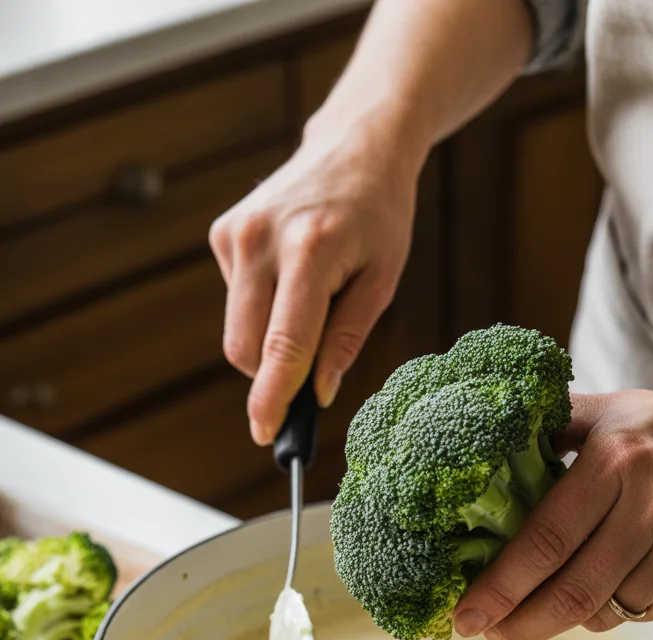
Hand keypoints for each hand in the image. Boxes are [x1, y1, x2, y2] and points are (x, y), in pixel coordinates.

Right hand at [209, 117, 420, 443]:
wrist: (355, 147)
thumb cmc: (379, 215)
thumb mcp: (382, 281)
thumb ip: (347, 340)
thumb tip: (316, 394)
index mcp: (311, 251)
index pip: (282, 344)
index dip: (271, 397)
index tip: (265, 434)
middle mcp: (262, 239)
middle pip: (244, 347)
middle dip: (271, 376)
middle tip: (309, 373)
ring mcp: (236, 234)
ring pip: (236, 330)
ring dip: (268, 339)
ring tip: (312, 299)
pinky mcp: (223, 233)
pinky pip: (236, 301)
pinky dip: (262, 308)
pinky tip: (292, 275)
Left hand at [453, 375, 652, 639]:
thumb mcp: (609, 412)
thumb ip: (547, 429)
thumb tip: (479, 455)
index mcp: (616, 462)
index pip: (544, 541)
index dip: (499, 588)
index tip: (466, 616)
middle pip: (573, 592)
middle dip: (521, 625)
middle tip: (489, 633)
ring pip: (610, 612)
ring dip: (571, 616)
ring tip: (552, 601)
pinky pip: (649, 614)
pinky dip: (620, 610)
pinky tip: (613, 586)